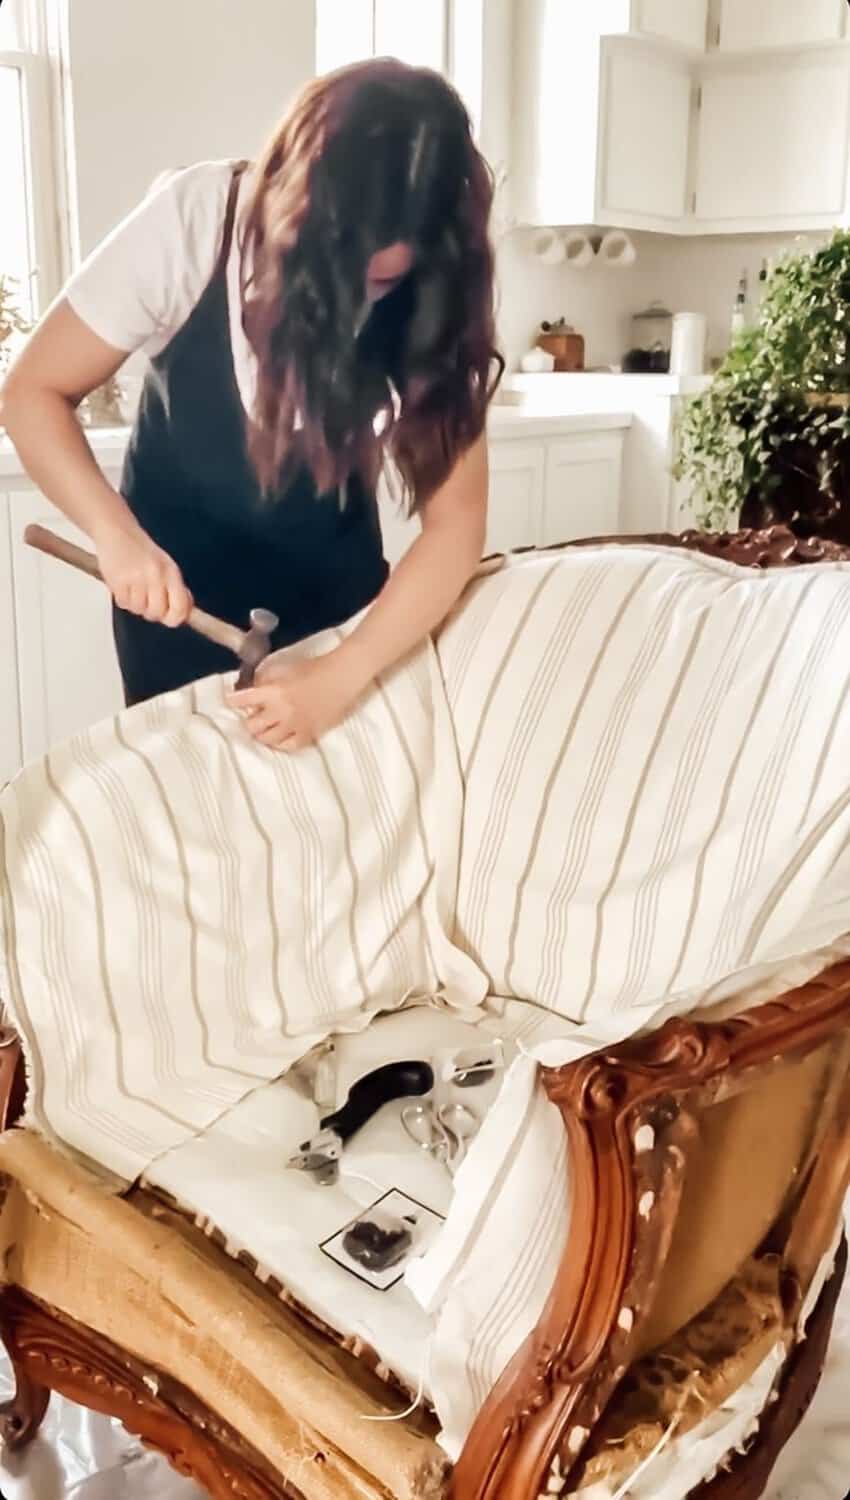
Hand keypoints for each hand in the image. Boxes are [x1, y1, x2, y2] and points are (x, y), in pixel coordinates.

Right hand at [96, 521, 192, 625]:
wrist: (117, 531)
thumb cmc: (141, 551)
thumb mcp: (165, 566)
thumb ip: (175, 589)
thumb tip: (185, 613)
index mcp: (172, 572)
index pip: (181, 608)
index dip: (175, 618)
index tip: (170, 618)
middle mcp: (157, 575)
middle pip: (158, 613)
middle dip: (151, 612)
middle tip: (147, 600)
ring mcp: (137, 578)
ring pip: (139, 610)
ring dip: (135, 604)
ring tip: (133, 587)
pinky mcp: (119, 580)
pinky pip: (123, 603)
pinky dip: (122, 598)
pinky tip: (123, 584)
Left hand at [227, 648, 368, 750]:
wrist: (341, 678)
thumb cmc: (313, 668)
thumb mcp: (284, 667)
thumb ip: (266, 678)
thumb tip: (253, 687)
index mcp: (273, 691)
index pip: (243, 699)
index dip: (233, 701)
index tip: (231, 701)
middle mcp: (280, 711)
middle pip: (252, 725)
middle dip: (249, 720)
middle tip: (253, 716)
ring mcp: (294, 725)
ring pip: (266, 739)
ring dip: (262, 733)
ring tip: (264, 729)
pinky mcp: (308, 734)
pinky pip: (288, 746)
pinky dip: (280, 743)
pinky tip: (280, 738)